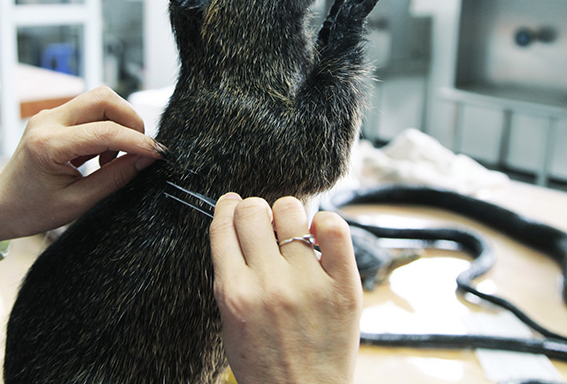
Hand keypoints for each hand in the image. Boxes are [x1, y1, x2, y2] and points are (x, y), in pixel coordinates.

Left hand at [0, 87, 160, 239]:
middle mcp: (47, 122)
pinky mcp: (53, 117)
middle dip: (130, 120)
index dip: (137, 141)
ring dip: (118, 124)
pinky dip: (106, 128)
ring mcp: (48, 116)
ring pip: (98, 100)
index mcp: (48, 145)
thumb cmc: (33, 210)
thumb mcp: (78, 202)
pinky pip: (89, 111)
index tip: (158, 153)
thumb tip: (147, 159)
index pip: (104, 131)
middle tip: (139, 149)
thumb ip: (115, 178)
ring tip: (113, 159)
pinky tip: (99, 157)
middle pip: (102, 98)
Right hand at [210, 193, 362, 383]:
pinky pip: (335, 230)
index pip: (224, 226)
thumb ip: (231, 275)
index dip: (227, 207)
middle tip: (262, 222)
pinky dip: (325, 222)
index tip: (233, 204)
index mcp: (233, 292)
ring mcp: (307, 283)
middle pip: (253, 211)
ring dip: (286, 214)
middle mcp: (268, 284)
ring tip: (291, 230)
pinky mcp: (343, 287)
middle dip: (254, 210)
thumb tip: (240, 227)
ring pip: (290, 211)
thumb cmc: (263, 362)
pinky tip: (319, 233)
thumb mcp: (229, 320)